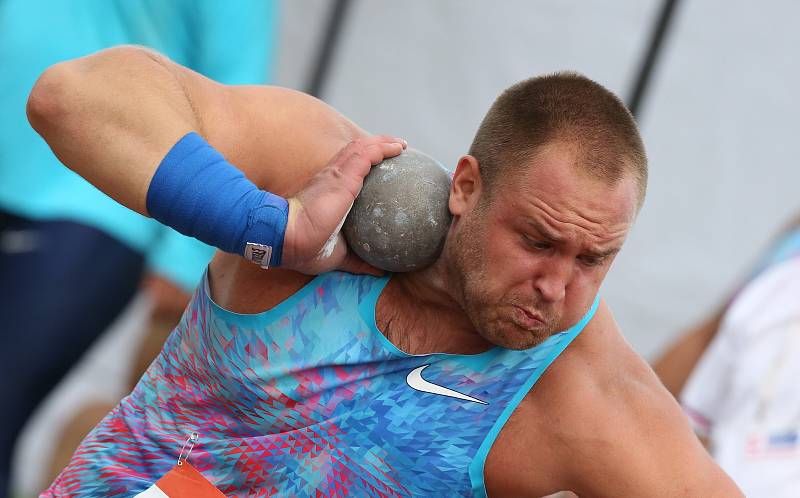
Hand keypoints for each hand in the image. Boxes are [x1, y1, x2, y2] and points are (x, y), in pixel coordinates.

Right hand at [281, 135, 405, 274]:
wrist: (290, 239)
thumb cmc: (308, 248)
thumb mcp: (340, 255)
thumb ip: (359, 261)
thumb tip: (380, 272)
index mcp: (329, 191)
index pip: (348, 169)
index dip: (365, 162)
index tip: (383, 164)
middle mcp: (332, 177)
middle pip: (356, 152)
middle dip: (377, 146)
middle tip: (398, 148)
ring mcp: (336, 175)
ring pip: (362, 148)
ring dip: (383, 142)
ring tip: (401, 145)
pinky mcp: (343, 176)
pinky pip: (367, 154)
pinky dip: (383, 147)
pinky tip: (398, 148)